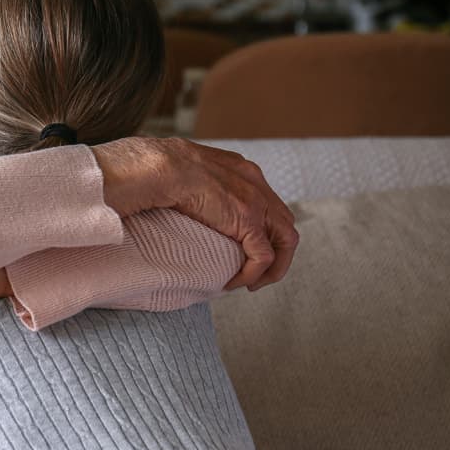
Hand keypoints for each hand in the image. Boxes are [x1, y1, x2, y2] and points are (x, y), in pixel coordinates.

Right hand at [93, 137, 297, 291]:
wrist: (163, 166)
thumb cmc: (162, 168)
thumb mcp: (189, 170)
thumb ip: (198, 182)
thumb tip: (182, 199)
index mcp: (242, 169)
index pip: (268, 201)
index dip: (263, 228)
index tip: (245, 247)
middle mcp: (256, 183)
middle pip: (284, 221)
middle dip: (276, 250)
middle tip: (254, 271)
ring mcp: (256, 201)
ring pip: (287, 240)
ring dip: (273, 267)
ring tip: (251, 283)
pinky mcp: (248, 220)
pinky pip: (263, 257)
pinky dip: (253, 274)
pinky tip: (234, 282)